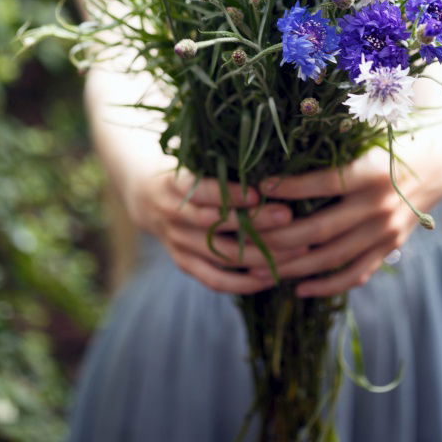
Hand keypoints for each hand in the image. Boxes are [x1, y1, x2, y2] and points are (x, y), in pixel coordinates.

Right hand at [125, 165, 309, 294]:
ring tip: (295, 250)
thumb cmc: (186, 171)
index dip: (231, 195)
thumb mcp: (193, 159)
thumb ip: (221, 164)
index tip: (261, 193)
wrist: (145, 198)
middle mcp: (174, 216)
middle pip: (217, 225)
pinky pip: (215, 281)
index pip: (203, 192)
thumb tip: (271, 164)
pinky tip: (272, 276)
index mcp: (175, 185)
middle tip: (289, 216)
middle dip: (256, 223)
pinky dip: (244, 282)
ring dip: (262, 255)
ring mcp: (178, 244)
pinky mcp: (184, 265)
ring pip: (223, 256)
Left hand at [250, 143, 441, 296]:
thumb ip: (335, 142)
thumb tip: (286, 145)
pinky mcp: (389, 247)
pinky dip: (327, 285)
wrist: (441, 161)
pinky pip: (355, 274)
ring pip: (333, 257)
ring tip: (261, 269)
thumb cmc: (394, 138)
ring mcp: (385, 231)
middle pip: (320, 228)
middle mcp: (379, 205)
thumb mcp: (369, 134)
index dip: (288, 188)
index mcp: (372, 171)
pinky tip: (299, 288)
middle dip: (279, 237)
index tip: (257, 188)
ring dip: (295, 267)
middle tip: (247, 239)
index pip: (322, 184)